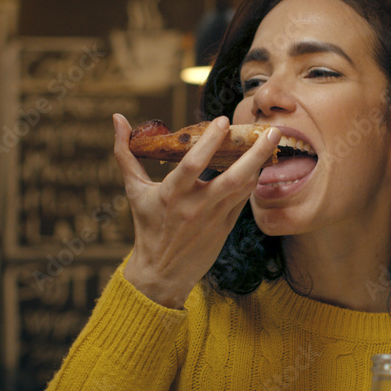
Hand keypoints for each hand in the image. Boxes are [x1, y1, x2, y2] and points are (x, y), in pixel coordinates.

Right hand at [112, 114, 279, 307]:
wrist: (161, 272)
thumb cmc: (147, 226)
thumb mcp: (134, 190)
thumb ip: (125, 153)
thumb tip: (117, 118)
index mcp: (171, 195)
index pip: (192, 164)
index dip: (209, 142)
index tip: (222, 119)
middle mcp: (195, 206)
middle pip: (233, 178)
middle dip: (255, 153)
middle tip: (273, 130)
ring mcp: (214, 218)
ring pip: (244, 188)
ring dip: (260, 164)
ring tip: (272, 140)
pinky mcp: (225, 227)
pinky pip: (243, 199)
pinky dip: (252, 180)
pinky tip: (261, 163)